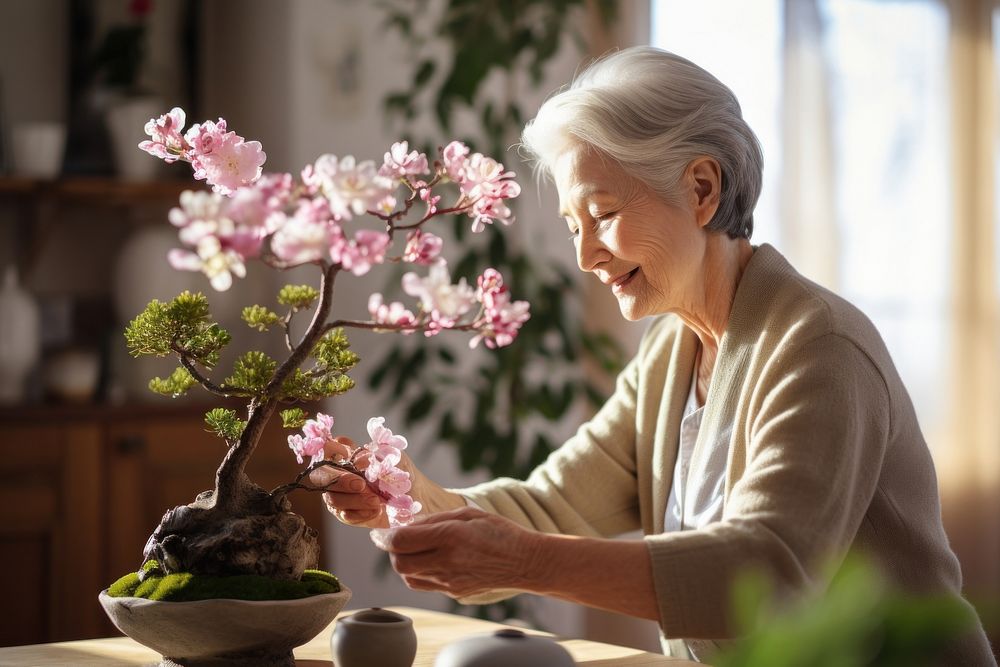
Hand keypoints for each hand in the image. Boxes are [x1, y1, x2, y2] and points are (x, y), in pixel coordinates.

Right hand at [307, 436, 394, 527]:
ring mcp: (340, 495)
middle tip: (360, 485)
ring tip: (378, 500)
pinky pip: (345, 515)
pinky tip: (377, 510)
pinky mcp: (347, 514)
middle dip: (338, 481)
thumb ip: (377, 455)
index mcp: (348, 454)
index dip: (328, 450)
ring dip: (355, 500)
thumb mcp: (396, 459)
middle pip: (320, 475)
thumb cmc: (403, 474)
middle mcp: (338, 474)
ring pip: (332, 498)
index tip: (345, 455)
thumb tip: (358, 460)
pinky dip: (361, 513)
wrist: (417, 501)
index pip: (326, 448)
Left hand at [369, 506, 541, 597]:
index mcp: (451, 536)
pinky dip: (417, 573)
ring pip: (408, 576)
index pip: (401, 540)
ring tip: (413, 549)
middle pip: (399, 563)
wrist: (525, 562)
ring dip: (403, 562)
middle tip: (396, 540)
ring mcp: (450, 580)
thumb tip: (407, 525)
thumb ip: (434, 519)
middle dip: (391, 551)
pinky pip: (424, 585)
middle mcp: (447, 561)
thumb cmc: (499, 531)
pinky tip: (428, 560)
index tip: (382, 531)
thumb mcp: (468, 514)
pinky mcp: (454, 592)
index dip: (385, 536)